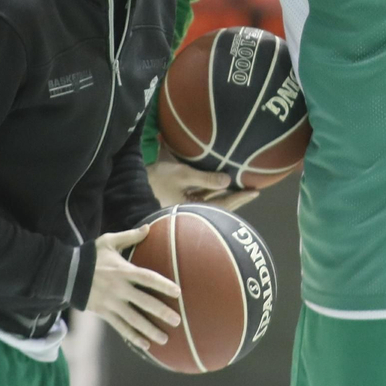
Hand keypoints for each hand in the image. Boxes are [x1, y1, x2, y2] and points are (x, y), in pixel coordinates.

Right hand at [83, 225, 180, 351]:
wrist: (66, 273)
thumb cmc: (91, 256)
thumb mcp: (108, 241)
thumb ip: (130, 236)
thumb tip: (149, 227)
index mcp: (123, 271)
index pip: (147, 278)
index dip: (163, 285)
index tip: (178, 292)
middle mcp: (118, 288)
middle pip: (144, 302)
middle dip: (161, 312)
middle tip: (177, 320)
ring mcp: (111, 302)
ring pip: (133, 319)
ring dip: (149, 330)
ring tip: (165, 339)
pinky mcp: (104, 312)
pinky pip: (121, 327)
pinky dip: (133, 337)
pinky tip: (146, 345)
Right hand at [146, 158, 260, 210]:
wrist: (129, 186)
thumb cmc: (155, 180)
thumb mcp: (182, 175)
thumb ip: (206, 179)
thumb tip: (228, 181)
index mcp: (194, 208)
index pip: (223, 203)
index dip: (240, 197)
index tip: (255, 191)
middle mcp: (191, 210)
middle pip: (219, 205)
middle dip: (236, 198)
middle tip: (253, 192)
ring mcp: (185, 205)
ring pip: (210, 201)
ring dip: (225, 195)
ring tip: (239, 188)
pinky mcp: (178, 199)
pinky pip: (201, 196)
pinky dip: (212, 192)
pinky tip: (218, 187)